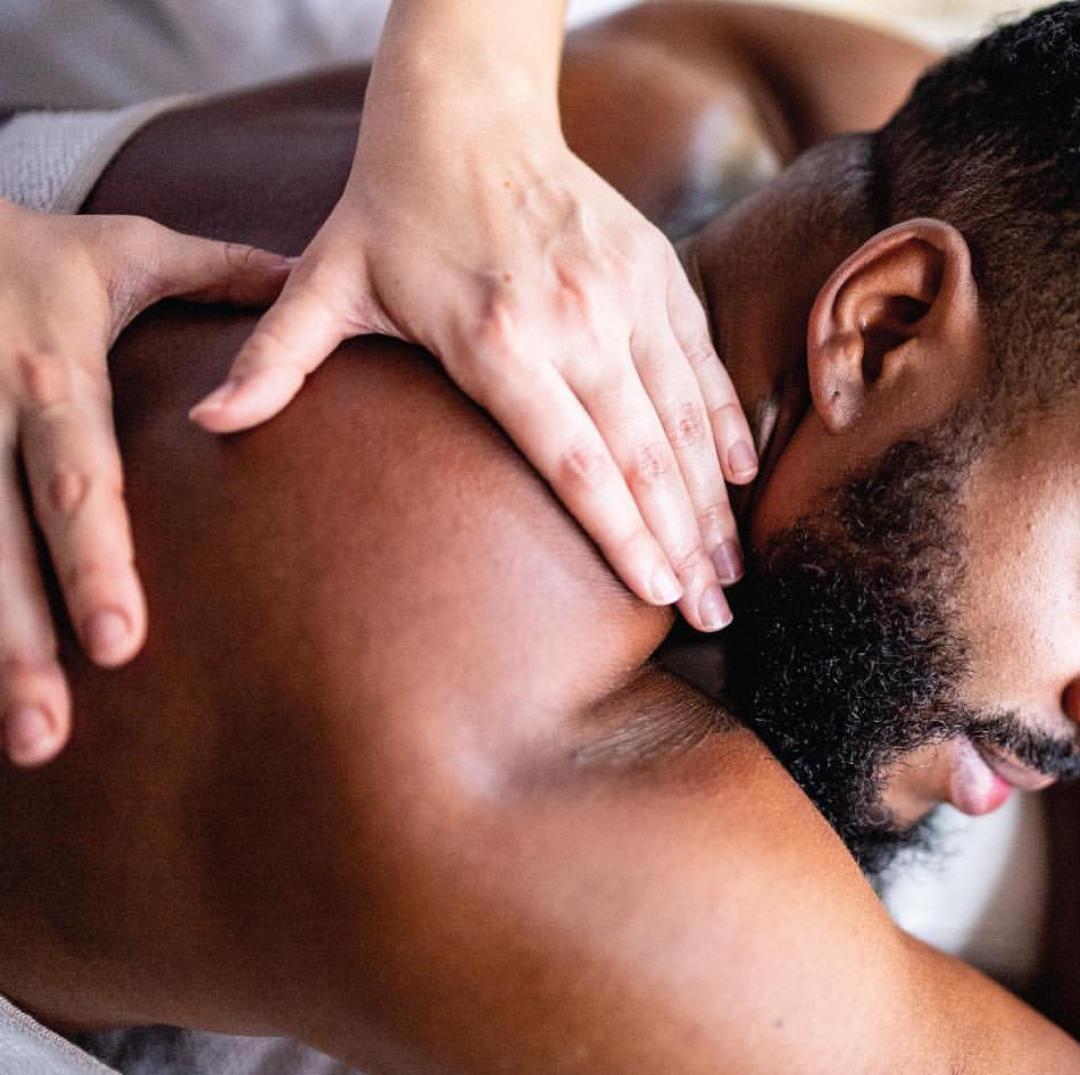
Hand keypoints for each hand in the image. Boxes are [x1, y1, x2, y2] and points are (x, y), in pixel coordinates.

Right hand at [0, 198, 290, 766]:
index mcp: (53, 374)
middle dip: (22, 640)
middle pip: (2, 541)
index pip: (78, 478)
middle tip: (51, 732)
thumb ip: (223, 274)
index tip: (122, 644)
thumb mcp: (126, 251)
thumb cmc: (34, 251)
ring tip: (24, 743)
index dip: (94, 559)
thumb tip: (313, 280)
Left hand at [191, 80, 756, 633]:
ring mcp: (622, 295)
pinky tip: (741, 479)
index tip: (658, 593)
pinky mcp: (654, 270)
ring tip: (734, 567)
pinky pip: (700, 362)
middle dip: (683, 542)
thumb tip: (210, 423)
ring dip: (712, 500)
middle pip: (642, 454)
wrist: (467, 106)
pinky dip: (723, 424)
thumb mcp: (327, 280)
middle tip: (713, 611)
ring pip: (682, 417)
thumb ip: (278, 357)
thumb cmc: (393, 205)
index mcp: (497, 340)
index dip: (620, 533)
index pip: (574, 459)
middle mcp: (573, 322)